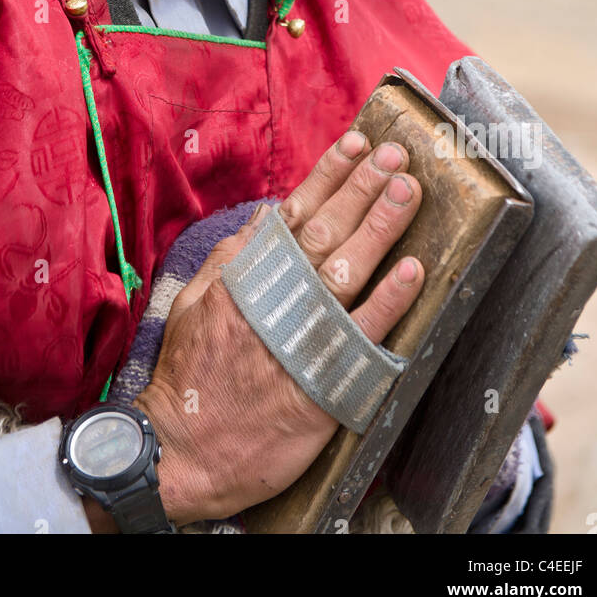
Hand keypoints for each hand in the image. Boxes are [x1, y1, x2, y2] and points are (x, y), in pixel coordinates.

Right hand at [133, 129, 423, 524]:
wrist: (183, 452)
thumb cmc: (188, 379)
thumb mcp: (195, 305)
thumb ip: (233, 257)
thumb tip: (266, 215)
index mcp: (246, 276)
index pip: (295, 213)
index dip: (328, 176)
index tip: (357, 144)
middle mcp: (276, 298)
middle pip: (326, 231)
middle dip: (363, 187)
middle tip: (396, 156)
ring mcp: (300, 337)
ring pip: (348, 269)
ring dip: (380, 226)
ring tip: (407, 191)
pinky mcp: (322, 381)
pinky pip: (363, 334)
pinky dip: (389, 300)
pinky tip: (413, 271)